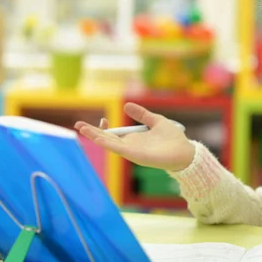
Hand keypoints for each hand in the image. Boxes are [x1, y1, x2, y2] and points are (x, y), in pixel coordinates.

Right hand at [74, 102, 194, 171]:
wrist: (185, 151)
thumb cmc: (173, 139)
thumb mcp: (155, 121)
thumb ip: (142, 114)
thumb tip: (126, 106)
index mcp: (133, 138)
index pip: (113, 133)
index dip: (104, 127)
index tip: (102, 117)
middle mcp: (130, 146)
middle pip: (107, 138)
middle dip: (92, 132)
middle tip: (77, 125)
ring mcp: (131, 151)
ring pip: (109, 144)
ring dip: (96, 136)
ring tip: (82, 130)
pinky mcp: (136, 156)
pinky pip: (119, 149)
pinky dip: (108, 144)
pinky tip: (98, 139)